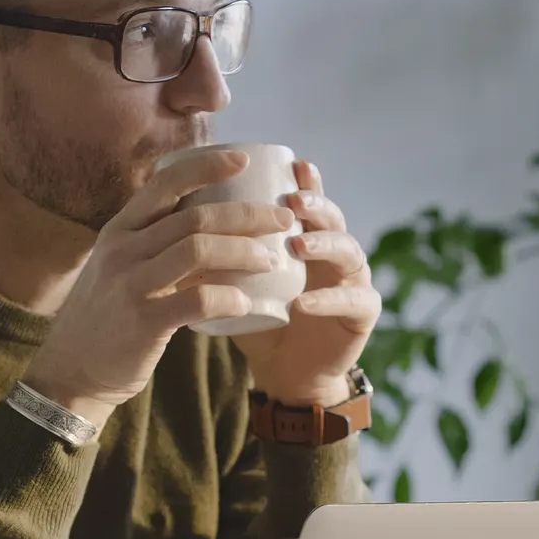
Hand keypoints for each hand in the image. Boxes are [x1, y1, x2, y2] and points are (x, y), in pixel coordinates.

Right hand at [22, 150, 296, 427]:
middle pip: (195, 216)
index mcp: (120, 230)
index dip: (207, 167)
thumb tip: (210, 225)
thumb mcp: (120, 268)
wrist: (71, 372)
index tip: (243, 160)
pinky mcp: (143, 321)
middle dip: (247, 214)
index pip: (166, 183)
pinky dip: (228, 298)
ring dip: (244, 251)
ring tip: (272, 259)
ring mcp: (131, 284)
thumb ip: (154, 245)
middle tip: (283, 220)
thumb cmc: (107, 317)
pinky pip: (196, 300)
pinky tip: (247, 303)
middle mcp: (123, 249)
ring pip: (199, 250)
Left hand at [233, 160, 381, 404]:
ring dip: (324, 244)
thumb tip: (175, 213)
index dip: (307, 182)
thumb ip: (219, 252)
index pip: (311, 201)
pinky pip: (353, 302)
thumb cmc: (259, 321)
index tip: (293, 165)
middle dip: (316, 205)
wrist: (284, 373)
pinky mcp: (363, 315)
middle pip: (334, 218)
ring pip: (350, 252)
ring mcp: (354, 281)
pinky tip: (304, 302)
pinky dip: (328, 299)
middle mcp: (336, 253)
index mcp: (310, 237)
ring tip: (298, 244)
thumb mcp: (237, 281)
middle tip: (293, 202)